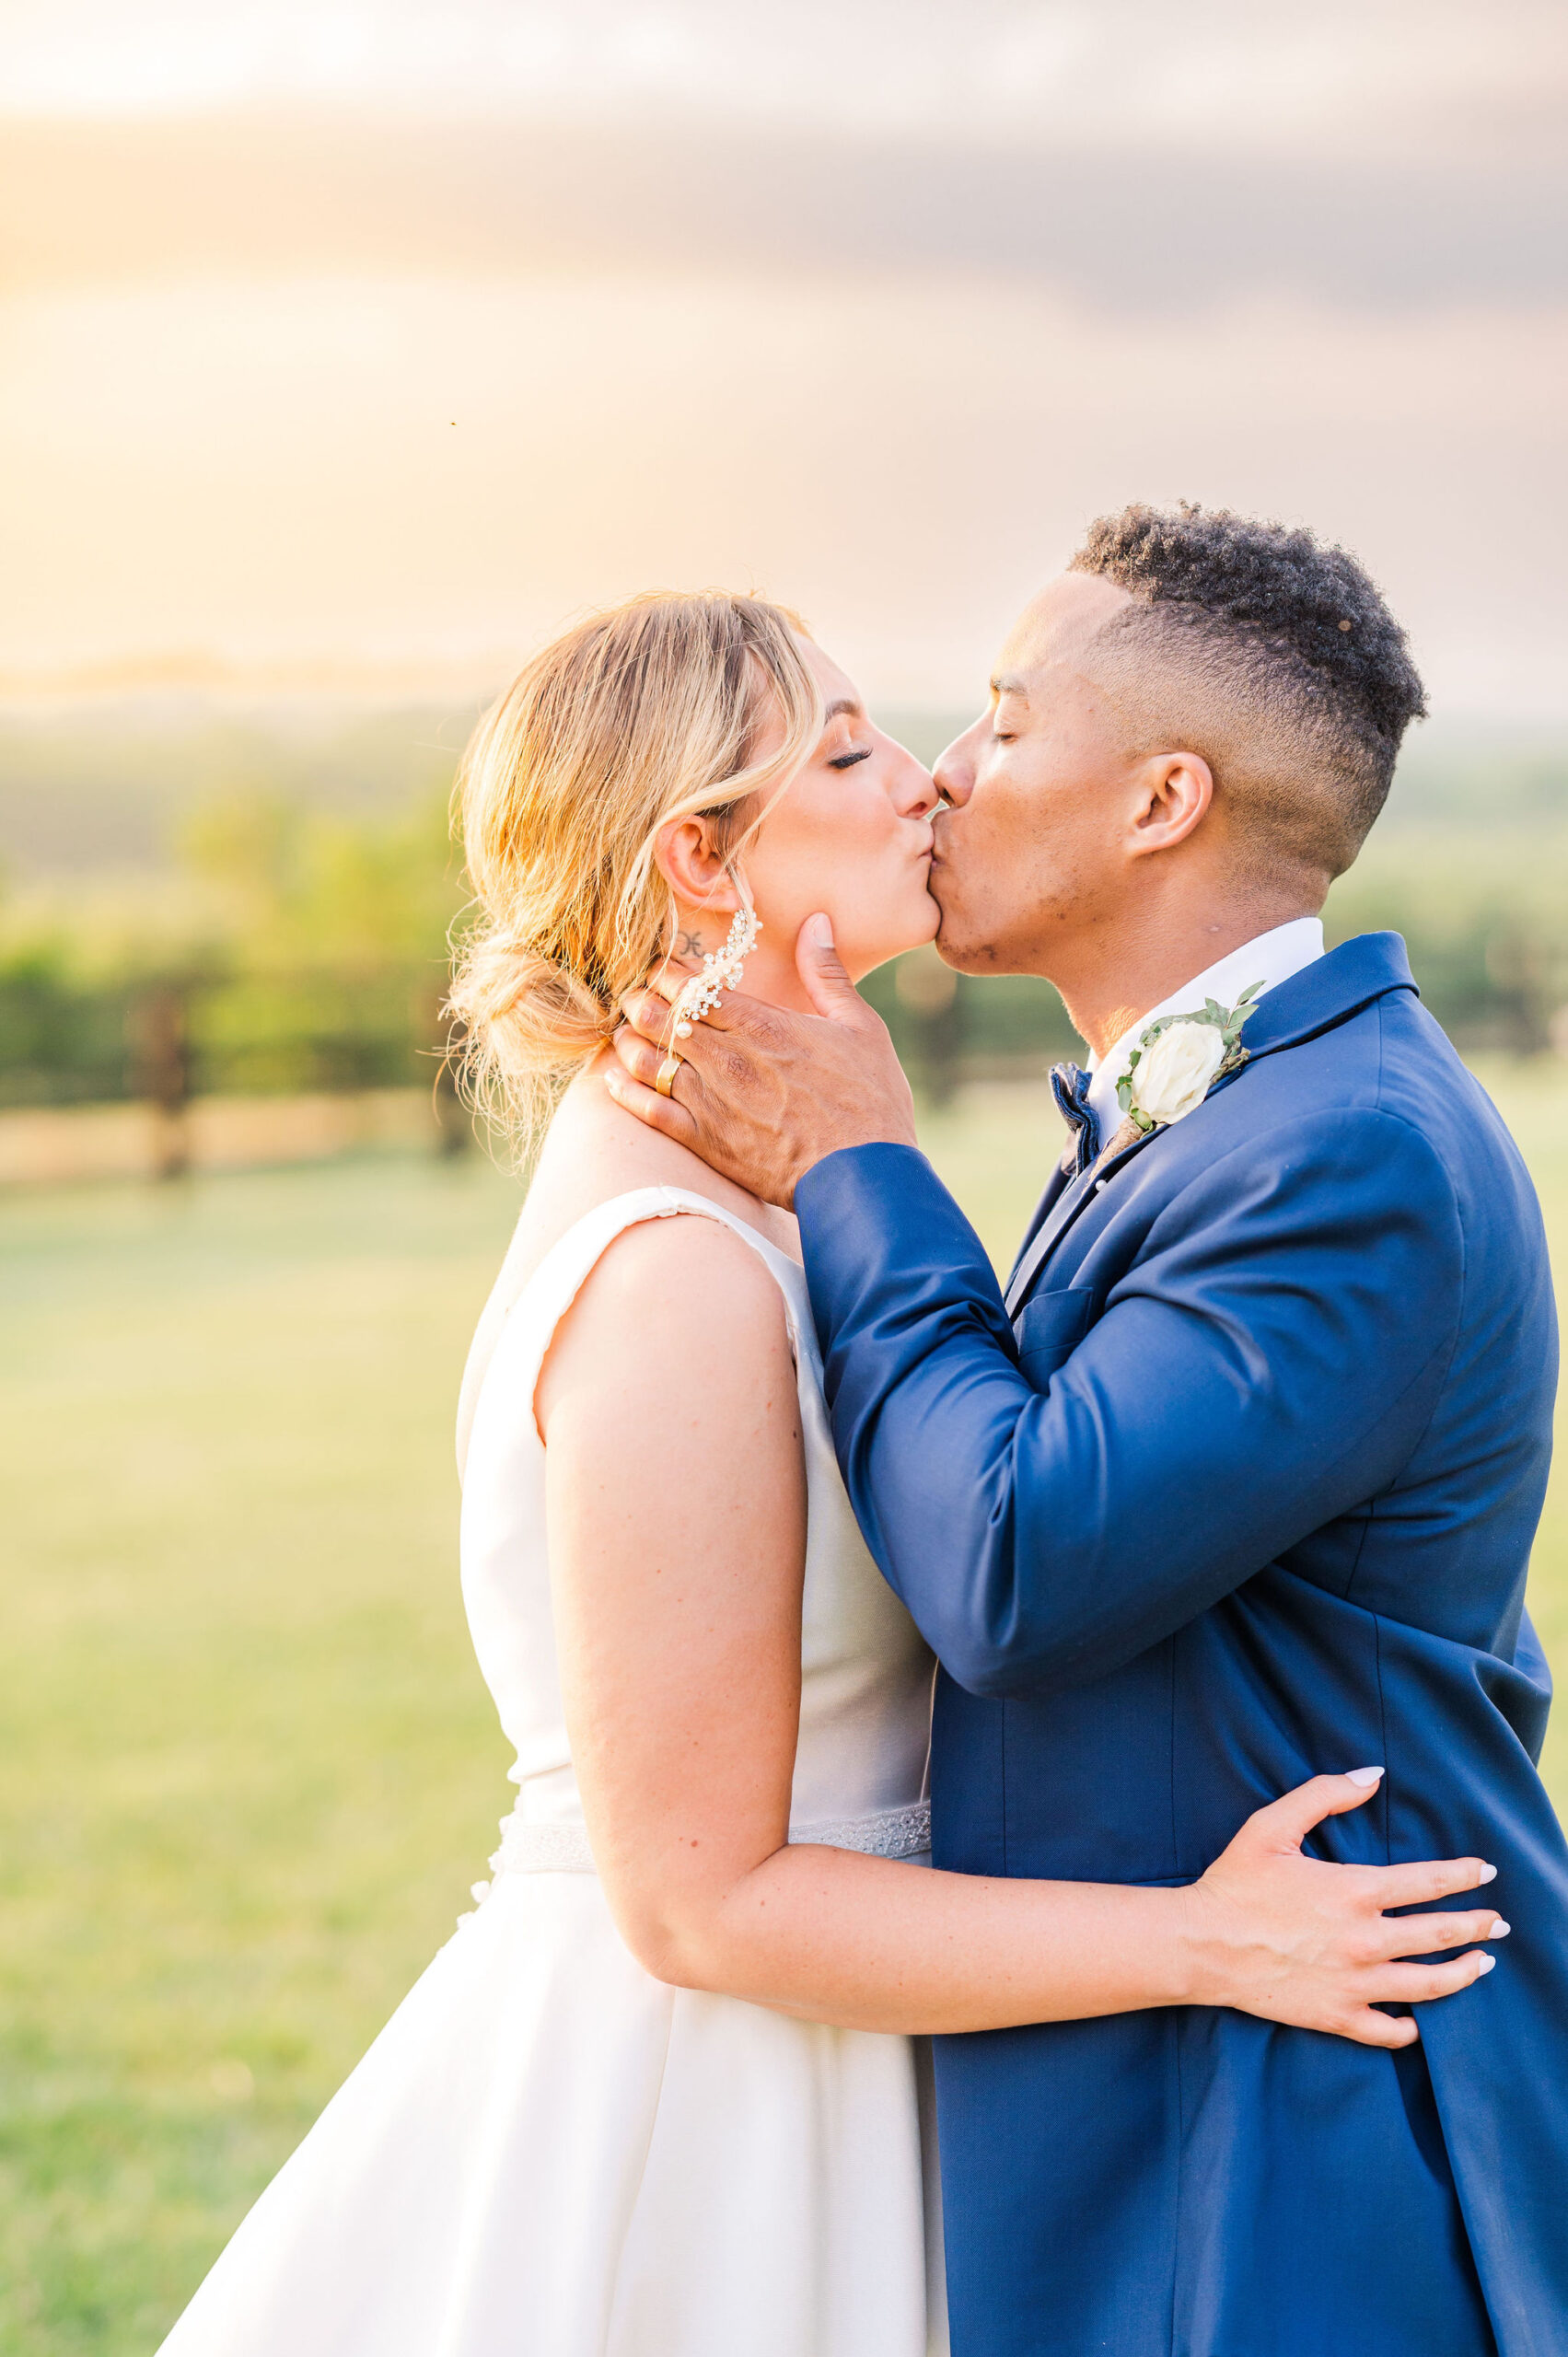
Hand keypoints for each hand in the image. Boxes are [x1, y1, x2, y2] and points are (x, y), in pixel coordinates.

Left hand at [606, 914, 919, 1207]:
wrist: (864, 1177)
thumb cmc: (870, 1101)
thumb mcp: (860, 1027)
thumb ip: (827, 973)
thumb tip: (817, 922)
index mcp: (762, 1024)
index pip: (692, 987)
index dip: (667, 974)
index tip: (660, 968)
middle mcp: (728, 1059)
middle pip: (660, 1018)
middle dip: (640, 1002)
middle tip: (634, 996)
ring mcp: (712, 1102)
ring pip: (645, 1061)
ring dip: (628, 1041)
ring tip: (624, 1032)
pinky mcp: (705, 1142)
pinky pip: (648, 1111)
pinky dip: (624, 1092)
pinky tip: (613, 1079)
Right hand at [1180, 1769, 1504, 2048]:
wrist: (1201, 1944)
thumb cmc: (1234, 1883)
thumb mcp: (1272, 1825)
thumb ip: (1324, 1794)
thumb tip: (1372, 1776)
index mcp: (1354, 1891)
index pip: (1428, 1883)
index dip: (1463, 1876)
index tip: (1485, 1873)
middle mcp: (1364, 1940)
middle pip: (1439, 1935)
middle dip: (1478, 1927)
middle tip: (1499, 1923)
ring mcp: (1355, 1983)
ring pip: (1429, 1986)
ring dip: (1464, 1974)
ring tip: (1483, 1966)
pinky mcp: (1337, 2016)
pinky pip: (1389, 2030)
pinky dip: (1412, 2028)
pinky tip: (1423, 2021)